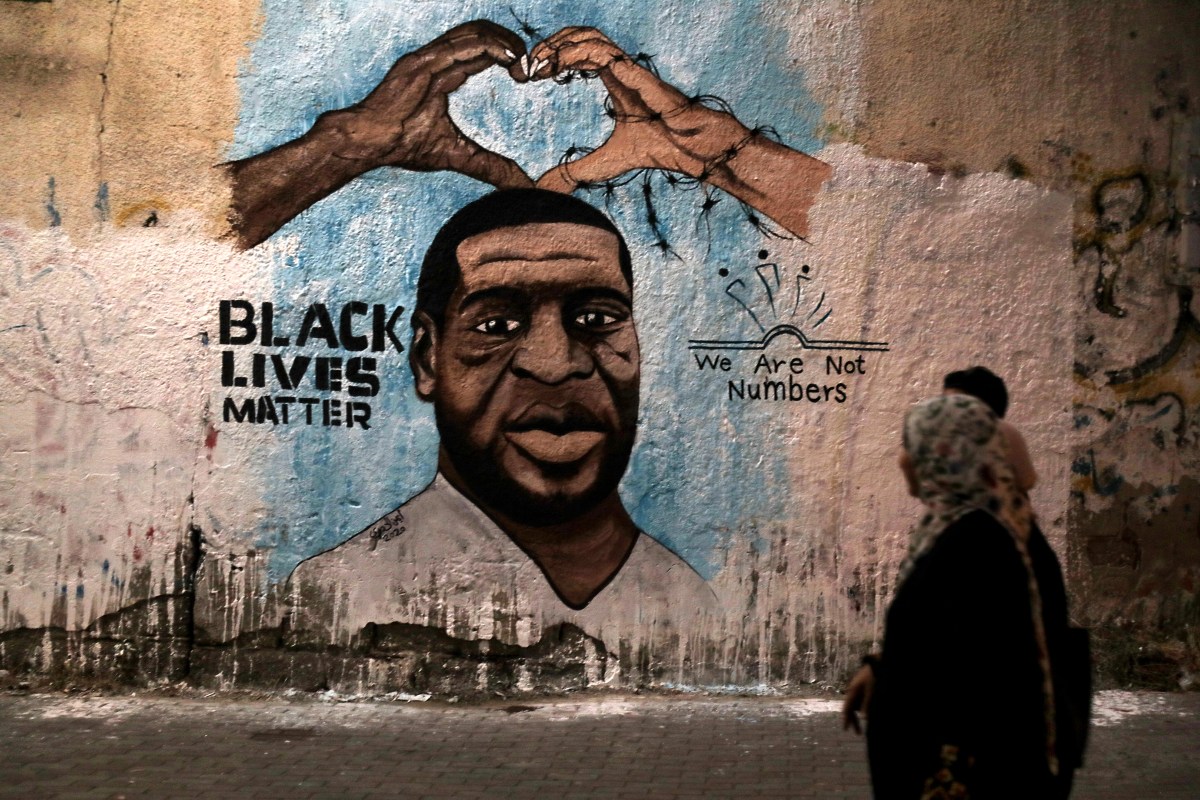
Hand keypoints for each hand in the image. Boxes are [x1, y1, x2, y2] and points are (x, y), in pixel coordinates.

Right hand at [227, 20, 534, 248]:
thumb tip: (522, 186)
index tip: (525, 73)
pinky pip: (460, 46)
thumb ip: (491, 166)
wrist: (368, 143)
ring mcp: (428, 59)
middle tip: (530, 62)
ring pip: (473, 34)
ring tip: (524, 56)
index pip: (479, 52)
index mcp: (443, 75)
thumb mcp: (458, 155)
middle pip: (479, 35)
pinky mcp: (421, 63)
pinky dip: (489, 47)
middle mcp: (437, 61)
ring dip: (503, 41)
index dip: (505, 55)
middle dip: (508, 43)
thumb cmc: (404, 145)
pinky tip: (509, 56)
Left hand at [527, 27, 750, 191]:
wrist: (690, 148)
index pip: (577, 53)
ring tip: (540, 61)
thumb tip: (545, 187)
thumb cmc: (657, 148)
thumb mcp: (605, 163)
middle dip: (551, 44)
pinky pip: (603, 51)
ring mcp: (628, 67)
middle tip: (529, 64)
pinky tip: (559, 65)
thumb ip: (575, 172)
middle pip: (580, 37)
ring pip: (590, 36)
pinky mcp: (634, 72)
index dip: (553, 57)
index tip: (532, 75)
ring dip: (560, 44)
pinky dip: (577, 52)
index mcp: (613, 80)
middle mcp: (619, 68)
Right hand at [842, 663, 875, 734]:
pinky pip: (862, 701)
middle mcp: (853, 691)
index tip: (845, 729)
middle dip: (854, 721)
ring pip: (857, 706)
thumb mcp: (872, 690)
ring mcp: (858, 689)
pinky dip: (865, 709)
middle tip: (858, 733)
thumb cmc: (874, 675)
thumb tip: (864, 718)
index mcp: (853, 691)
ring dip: (860, 715)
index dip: (846, 719)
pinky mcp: (864, 688)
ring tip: (868, 723)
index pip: (847, 708)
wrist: (879, 661)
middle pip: (851, 709)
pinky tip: (871, 713)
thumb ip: (867, 704)